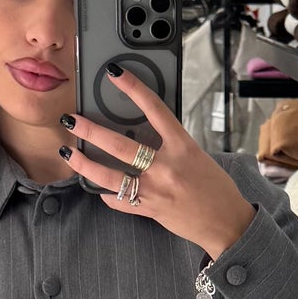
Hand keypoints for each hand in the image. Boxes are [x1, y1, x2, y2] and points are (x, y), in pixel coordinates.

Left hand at [58, 72, 255, 260]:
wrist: (228, 223)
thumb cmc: (216, 188)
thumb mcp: (197, 157)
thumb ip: (171, 145)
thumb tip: (144, 134)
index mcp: (182, 147)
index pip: (154, 109)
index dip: (133, 88)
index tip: (114, 74)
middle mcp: (166, 166)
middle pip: (119, 144)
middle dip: (90, 131)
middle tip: (71, 120)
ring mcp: (155, 190)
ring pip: (109, 176)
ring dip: (85, 164)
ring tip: (69, 153)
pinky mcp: (149, 210)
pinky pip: (119, 201)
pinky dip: (107, 194)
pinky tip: (98, 187)